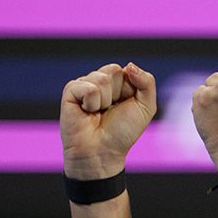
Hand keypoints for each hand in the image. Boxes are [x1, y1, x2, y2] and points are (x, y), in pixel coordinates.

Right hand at [60, 62, 156, 179]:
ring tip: (98, 113)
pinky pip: (88, 87)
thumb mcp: (146, 107)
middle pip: (113, 70)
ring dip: (105, 101)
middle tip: (110, 110)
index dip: (130, 90)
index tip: (125, 106)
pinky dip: (92, 103)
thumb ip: (147, 82)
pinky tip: (87, 112)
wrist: (102, 153)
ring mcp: (84, 85)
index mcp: (118, 82)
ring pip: (102, 78)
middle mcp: (100, 81)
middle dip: (117, 93)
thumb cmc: (122, 132)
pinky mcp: (70, 91)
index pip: (127, 70)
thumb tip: (129, 65)